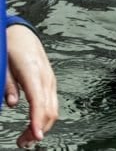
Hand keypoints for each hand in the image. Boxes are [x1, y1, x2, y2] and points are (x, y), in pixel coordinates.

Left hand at [5, 25, 56, 147]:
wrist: (20, 33)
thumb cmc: (10, 46)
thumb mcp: (3, 64)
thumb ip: (7, 84)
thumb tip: (12, 104)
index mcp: (34, 73)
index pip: (38, 103)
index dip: (36, 122)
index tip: (34, 137)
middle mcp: (46, 77)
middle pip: (49, 109)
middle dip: (39, 129)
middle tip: (23, 143)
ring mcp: (50, 79)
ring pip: (53, 108)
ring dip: (42, 125)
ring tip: (28, 138)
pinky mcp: (49, 82)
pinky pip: (51, 103)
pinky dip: (45, 117)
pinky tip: (35, 124)